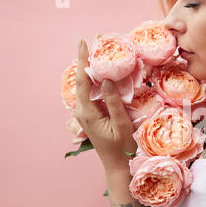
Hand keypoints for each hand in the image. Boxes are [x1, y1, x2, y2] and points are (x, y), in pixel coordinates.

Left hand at [74, 38, 136, 172]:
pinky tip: (104, 74)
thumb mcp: (121, 124)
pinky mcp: (93, 115)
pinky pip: (93, 94)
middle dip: (88, 61)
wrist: (117, 165)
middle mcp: (83, 111)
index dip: (84, 61)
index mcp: (88, 111)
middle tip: (95, 41)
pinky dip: (98, 82)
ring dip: (94, 70)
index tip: (83, 42)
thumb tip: (106, 79)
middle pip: (83, 81)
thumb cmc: (122, 147)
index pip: (83, 81)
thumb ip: (113, 102)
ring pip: (88, 87)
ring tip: (99, 53)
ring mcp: (87, 113)